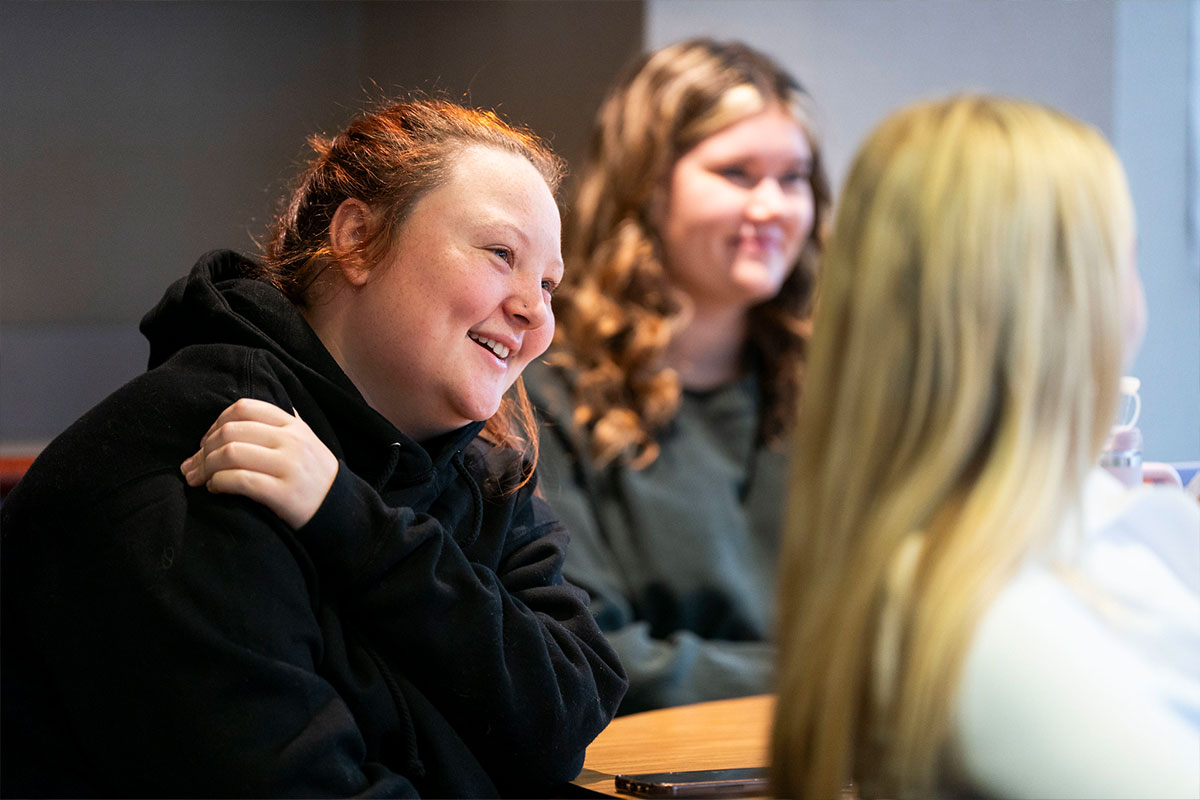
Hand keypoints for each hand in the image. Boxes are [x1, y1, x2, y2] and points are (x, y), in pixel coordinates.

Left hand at [181, 398, 337, 528]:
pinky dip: (219, 483)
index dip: (215, 423)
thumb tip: (245, 410)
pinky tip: (215, 488)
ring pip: (231, 454)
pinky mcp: (285, 493)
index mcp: (292, 425)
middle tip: (193, 466)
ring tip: (200, 479)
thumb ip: (282, 423)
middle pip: (231, 431)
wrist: (340, 511)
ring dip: (206, 467)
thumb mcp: (305, 441)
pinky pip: (240, 481)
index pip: (244, 408)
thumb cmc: (314, 476)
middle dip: (203, 450)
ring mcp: (289, 466)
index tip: (206, 443)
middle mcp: (291, 441)